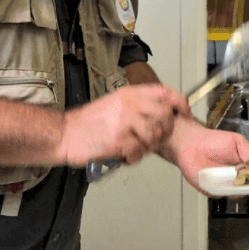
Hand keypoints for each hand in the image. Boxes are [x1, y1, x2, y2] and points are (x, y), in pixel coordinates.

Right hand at [58, 84, 188, 166]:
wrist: (64, 133)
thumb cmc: (88, 121)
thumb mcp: (115, 103)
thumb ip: (138, 104)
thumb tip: (162, 111)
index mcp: (129, 94)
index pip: (165, 91)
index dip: (180, 102)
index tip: (184, 112)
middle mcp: (129, 105)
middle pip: (165, 115)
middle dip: (165, 130)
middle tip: (155, 138)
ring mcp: (124, 122)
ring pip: (155, 135)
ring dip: (149, 146)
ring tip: (137, 147)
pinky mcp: (118, 140)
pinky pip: (139, 151)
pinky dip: (134, 157)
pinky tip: (126, 155)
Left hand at [164, 116, 248, 192]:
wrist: (190, 143)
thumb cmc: (214, 141)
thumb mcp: (237, 143)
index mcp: (245, 167)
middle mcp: (237, 179)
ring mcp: (225, 186)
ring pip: (239, 193)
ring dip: (244, 189)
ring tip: (248, 181)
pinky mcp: (213, 190)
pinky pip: (224, 194)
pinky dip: (227, 191)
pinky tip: (231, 184)